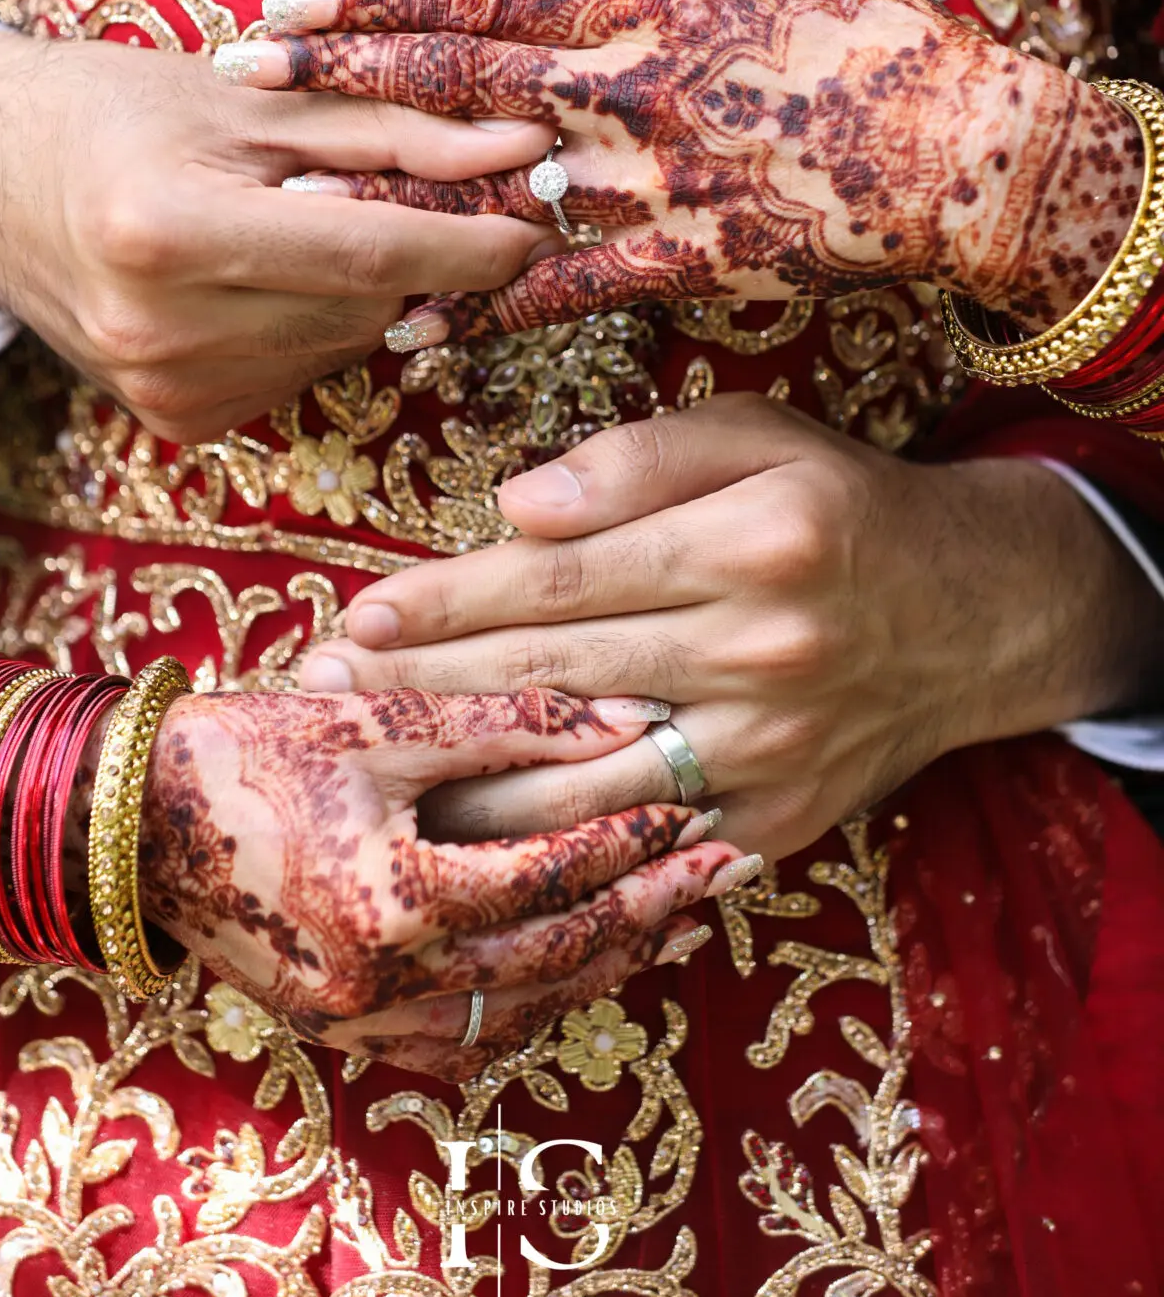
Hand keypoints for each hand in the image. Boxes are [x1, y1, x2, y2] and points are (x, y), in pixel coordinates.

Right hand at [0, 26, 556, 438]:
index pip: (369, 249)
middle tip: (433, 196)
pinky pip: (302, 374)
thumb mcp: (255, 96)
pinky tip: (269, 276)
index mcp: (166, 226)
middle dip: (420, 252)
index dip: (470, 238)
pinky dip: (316, 325)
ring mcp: (166, 388)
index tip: (536, 218)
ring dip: (366, 289)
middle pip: (366, 303)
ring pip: (345, 345)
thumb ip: (396, 128)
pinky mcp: (179, 421)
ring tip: (314, 222)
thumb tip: (523, 150)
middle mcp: (159, 327)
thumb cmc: (119, 110)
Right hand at [138, 687, 735, 1079]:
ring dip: (602, 967)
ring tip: (673, 919)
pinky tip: (571, 969)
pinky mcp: (344, 1031)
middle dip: (649, 913)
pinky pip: (463, 1042)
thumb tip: (624, 720)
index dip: (633, 843)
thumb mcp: (376, 721)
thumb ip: (505, 720)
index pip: (552, 880)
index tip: (699, 810)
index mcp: (396, 902)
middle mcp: (385, 985)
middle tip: (726, 870)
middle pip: (556, 964)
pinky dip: (528, 1004)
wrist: (126, 825)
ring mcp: (361, 1022)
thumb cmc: (245, 752)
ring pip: (520, 1014)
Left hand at [237, 0, 1140, 345]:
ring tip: (285, 208)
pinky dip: (482, 305)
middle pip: (455, 80)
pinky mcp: (680, 256)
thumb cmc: (863, 30)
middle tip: (239, 79)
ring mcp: (647, 174)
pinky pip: (560, 287)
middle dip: (341, 80)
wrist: (960, 144)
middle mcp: (625, 81)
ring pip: (489, 187)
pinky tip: (409, 322)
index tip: (287, 1)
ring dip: (384, 196)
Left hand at [297, 397, 1163, 863]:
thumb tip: (518, 506)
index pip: (564, 577)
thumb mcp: (761, 437)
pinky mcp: (776, 824)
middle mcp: (759, 655)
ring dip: (466, 787)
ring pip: (587, 784)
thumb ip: (639, 459)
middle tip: (323, 698)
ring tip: (368, 785)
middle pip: (556, 678)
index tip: (360, 612)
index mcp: (750, 544)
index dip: (451, 600)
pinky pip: (649, 850)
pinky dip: (562, 858)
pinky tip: (479, 859)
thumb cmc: (841, 506)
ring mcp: (769, 754)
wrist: (973, 614)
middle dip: (427, 690)